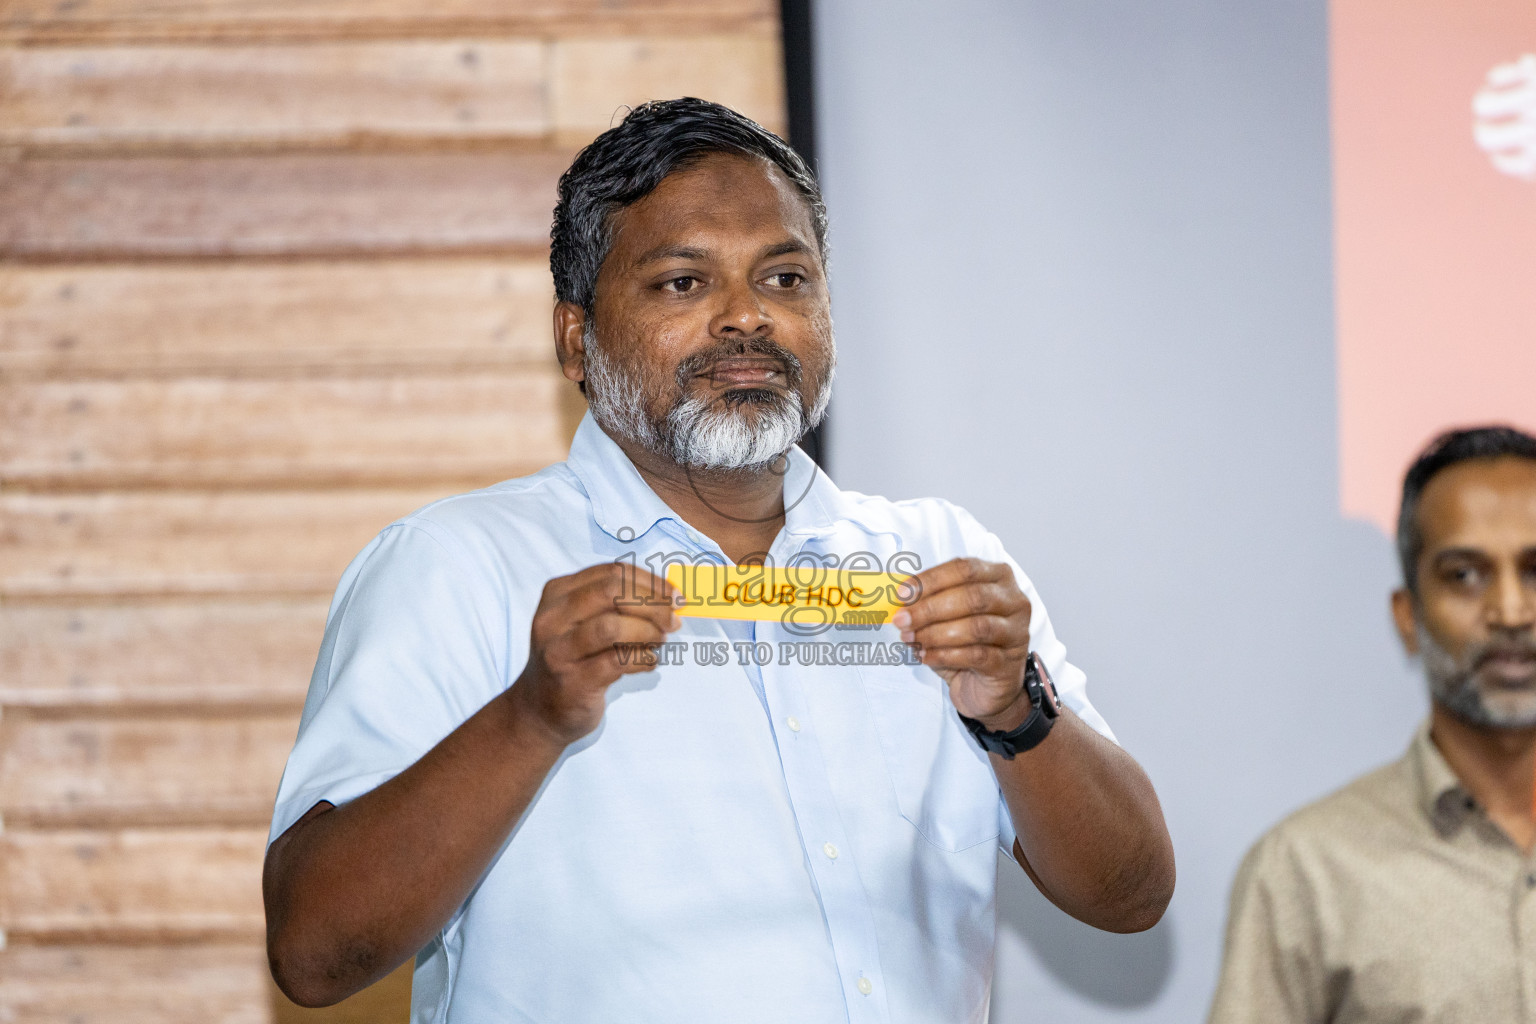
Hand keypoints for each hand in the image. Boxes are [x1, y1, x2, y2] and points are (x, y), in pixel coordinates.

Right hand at [508, 562, 679, 744]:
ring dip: (648, 631)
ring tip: (660, 641)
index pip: (612, 572)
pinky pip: (617, 662)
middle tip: (673, 620)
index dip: (650, 582)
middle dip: (653, 603)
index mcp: (558, 593)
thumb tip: (669, 596)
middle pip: (612, 592)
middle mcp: (553, 618)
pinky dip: (643, 659)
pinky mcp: (573, 682)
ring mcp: (559, 651)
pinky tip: (648, 662)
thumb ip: (619, 604)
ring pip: (612, 626)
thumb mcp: (584, 621)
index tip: (675, 595)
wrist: (539, 710)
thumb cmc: (573, 659)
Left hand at [891, 558, 1032, 729]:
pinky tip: (925, 656)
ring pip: (976, 627)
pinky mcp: (1009, 663)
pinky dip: (945, 655)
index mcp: (998, 577)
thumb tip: (900, 600)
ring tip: (911, 639)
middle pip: (972, 597)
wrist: (985, 687)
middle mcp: (1013, 601)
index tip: (903, 593)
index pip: (965, 569)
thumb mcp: (946, 616)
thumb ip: (928, 602)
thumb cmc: (966, 643)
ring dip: (936, 633)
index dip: (931, 579)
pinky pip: (976, 655)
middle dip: (931, 608)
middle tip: (903, 620)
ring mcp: (1016, 632)